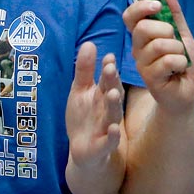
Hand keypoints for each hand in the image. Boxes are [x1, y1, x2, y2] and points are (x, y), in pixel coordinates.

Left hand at [65, 42, 123, 171]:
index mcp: (103, 95)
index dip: (107, 69)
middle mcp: (108, 109)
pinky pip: (110, 141)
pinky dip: (112, 135)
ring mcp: (107, 127)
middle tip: (110, 68)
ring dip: (113, 104)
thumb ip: (84, 69)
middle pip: (112, 93)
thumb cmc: (84, 117)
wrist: (84, 150)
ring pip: (113, 114)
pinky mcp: (103, 146)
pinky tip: (113, 128)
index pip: (107, 79)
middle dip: (112, 81)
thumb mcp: (80, 91)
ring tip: (113, 93)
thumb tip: (89, 43)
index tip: (108, 57)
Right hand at [122, 0, 193, 114]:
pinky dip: (181, 62)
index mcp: (143, 35)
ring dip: (178, 49)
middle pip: (143, 28)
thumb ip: (174, 13)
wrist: (188, 90)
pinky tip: (180, 69)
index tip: (157, 5)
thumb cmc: (183, 62)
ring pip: (159, 45)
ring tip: (180, 58)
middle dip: (166, 30)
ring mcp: (141, 64)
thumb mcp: (182, 34)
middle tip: (175, 41)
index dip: (141, 7)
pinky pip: (167, 61)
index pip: (130, 16)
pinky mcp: (150, 78)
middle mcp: (137, 48)